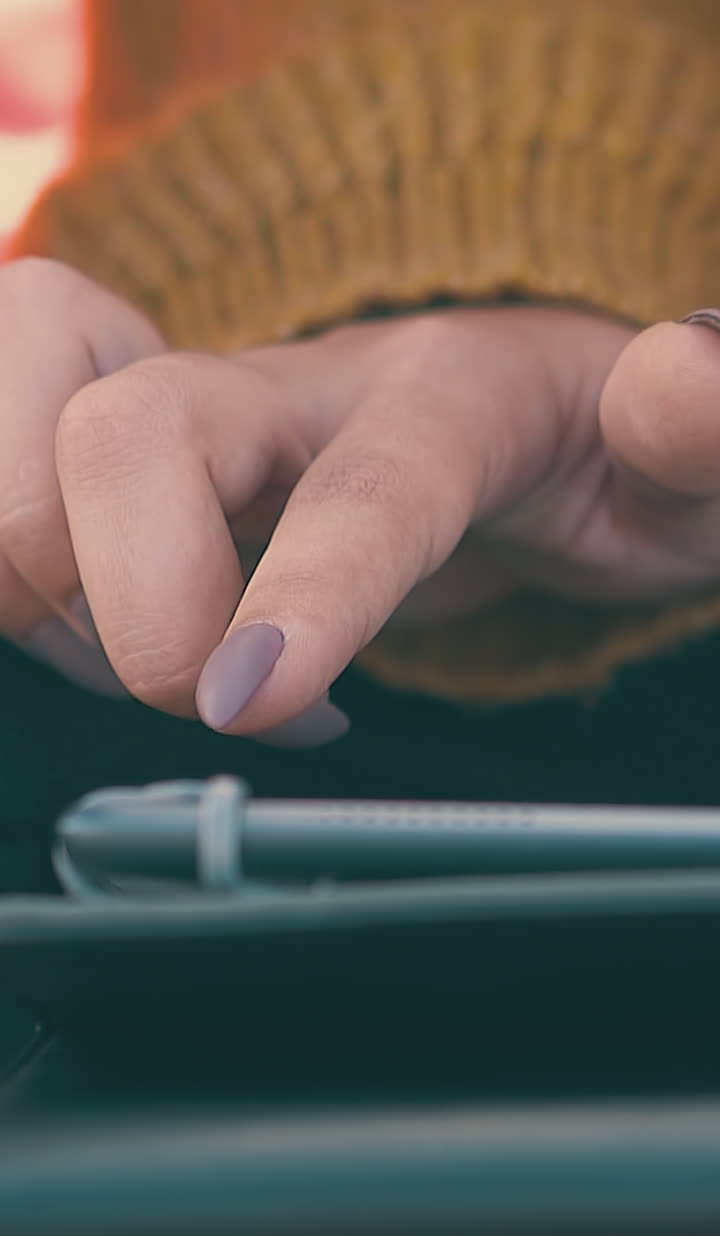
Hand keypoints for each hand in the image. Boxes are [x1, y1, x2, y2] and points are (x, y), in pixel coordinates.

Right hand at [2, 258, 719, 746]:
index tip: (235, 708)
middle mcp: (308, 384)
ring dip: (50, 581)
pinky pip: (27, 482)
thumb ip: (700, 432)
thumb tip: (683, 375)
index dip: (294, 593)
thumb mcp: (683, 473)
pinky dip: (39, 581)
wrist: (525, 412)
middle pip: (131, 430)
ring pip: (40, 438)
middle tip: (213, 698)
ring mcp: (220, 414)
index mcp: (454, 392)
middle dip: (121, 596)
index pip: (360, 485)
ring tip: (173, 664)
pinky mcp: (162, 456)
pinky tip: (135, 635)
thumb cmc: (602, 456)